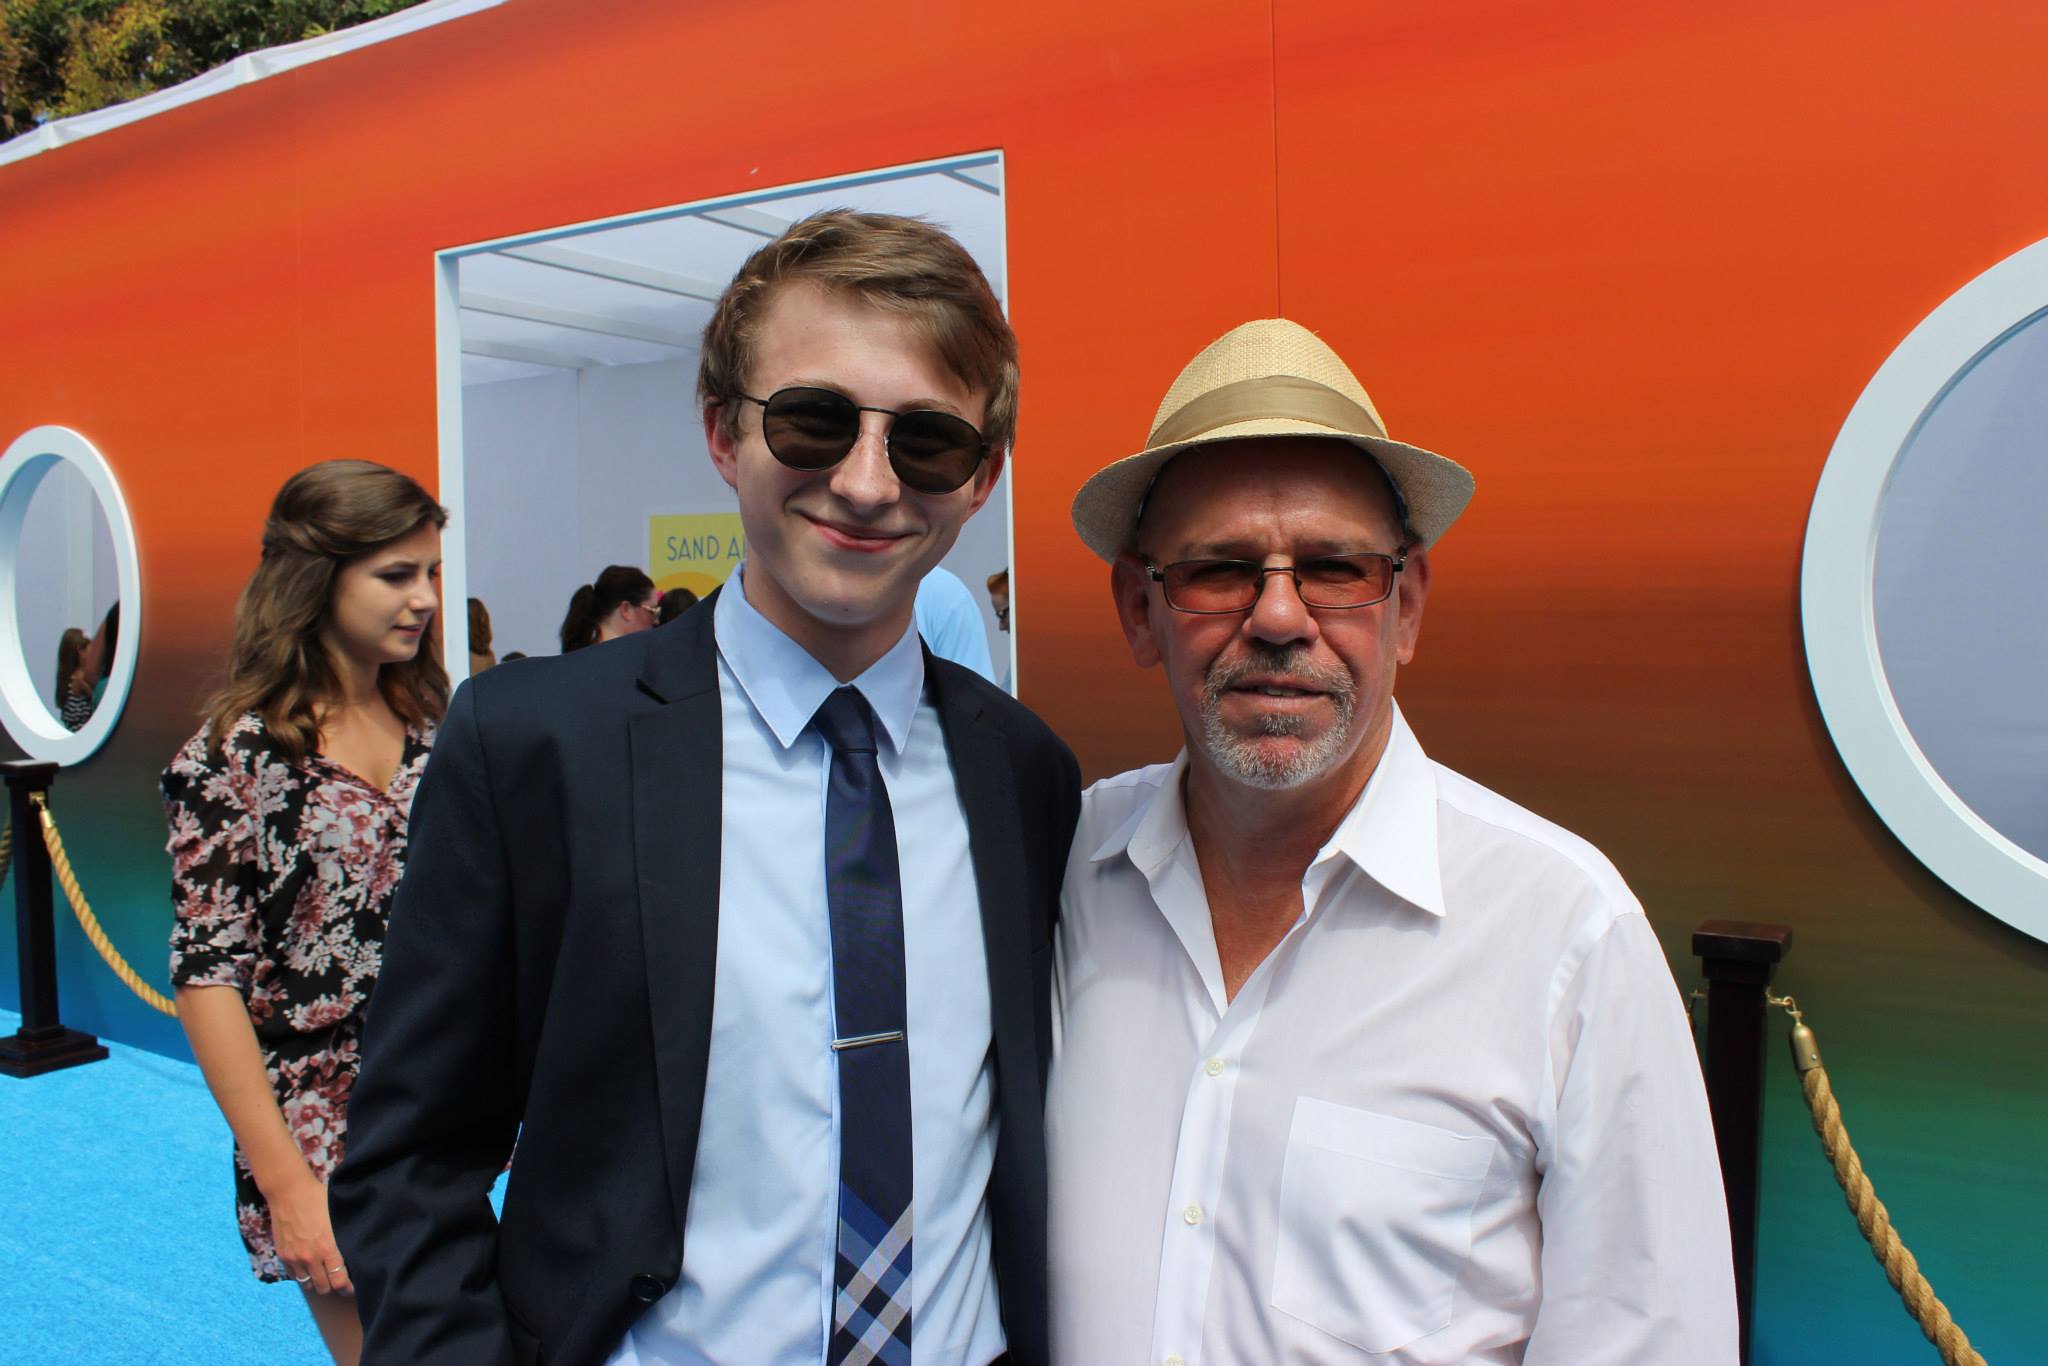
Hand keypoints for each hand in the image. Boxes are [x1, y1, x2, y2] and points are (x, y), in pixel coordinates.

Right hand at [264, 1166, 353, 1296]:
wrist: (289, 1192)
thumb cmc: (318, 1198)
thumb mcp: (339, 1216)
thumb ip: (346, 1235)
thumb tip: (361, 1247)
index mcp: (328, 1247)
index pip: (340, 1281)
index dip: (348, 1288)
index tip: (354, 1287)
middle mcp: (310, 1257)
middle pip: (324, 1288)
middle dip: (334, 1288)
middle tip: (341, 1283)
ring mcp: (294, 1258)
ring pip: (308, 1285)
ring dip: (318, 1284)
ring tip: (326, 1278)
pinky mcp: (283, 1256)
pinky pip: (294, 1277)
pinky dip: (303, 1276)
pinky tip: (311, 1270)